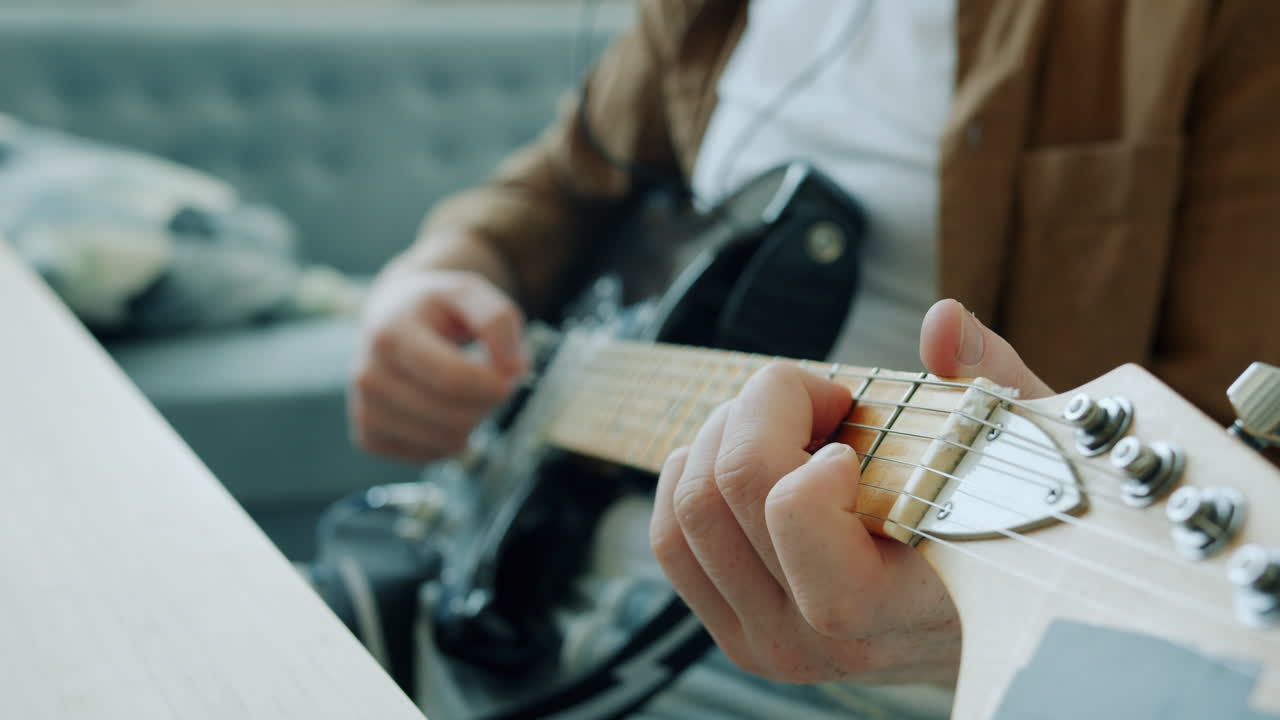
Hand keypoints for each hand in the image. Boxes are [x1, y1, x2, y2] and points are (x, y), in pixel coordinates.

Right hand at [349, 267, 527, 461]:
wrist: (391, 314)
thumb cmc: (434, 305)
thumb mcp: (470, 292)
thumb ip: (498, 321)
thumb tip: (514, 369)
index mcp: (390, 335)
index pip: (453, 380)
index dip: (495, 384)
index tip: (510, 372)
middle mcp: (369, 375)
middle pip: (452, 416)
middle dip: (488, 402)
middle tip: (492, 379)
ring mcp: (365, 410)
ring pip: (444, 441)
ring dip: (473, 421)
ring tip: (469, 391)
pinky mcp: (369, 436)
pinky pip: (430, 455)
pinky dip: (452, 438)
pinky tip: (447, 409)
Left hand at [649, 299, 1052, 685]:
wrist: (982, 621)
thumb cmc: (1007, 528)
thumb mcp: (1021, 451)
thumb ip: (990, 381)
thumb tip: (942, 324)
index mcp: (901, 603)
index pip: (795, 512)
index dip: (802, 441)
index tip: (853, 423)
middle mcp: (822, 640)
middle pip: (726, 487)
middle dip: (764, 406)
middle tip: (824, 402)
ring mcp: (769, 643)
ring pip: (687, 507)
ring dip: (724, 435)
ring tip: (789, 430)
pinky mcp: (735, 633)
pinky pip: (671, 539)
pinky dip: (692, 475)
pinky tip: (749, 459)